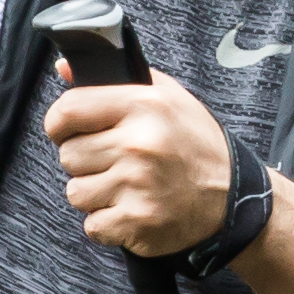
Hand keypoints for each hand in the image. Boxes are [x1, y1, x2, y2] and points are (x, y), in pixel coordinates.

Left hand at [46, 69, 235, 260]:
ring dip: (95, 194)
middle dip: (86, 162)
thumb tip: (63, 69)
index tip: (69, 132)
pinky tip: (132, 209)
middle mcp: (139, 144)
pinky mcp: (138, 222)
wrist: (233, 196)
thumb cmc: (195, 144)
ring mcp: (137, 186)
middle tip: (115, 162)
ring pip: (76, 193)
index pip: (67, 111)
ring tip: (125, 187)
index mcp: (143, 106)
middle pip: (68, 156)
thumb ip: (115, 80)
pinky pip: (93, 225)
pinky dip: (108, 222)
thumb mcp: (166, 97)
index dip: (60, 124)